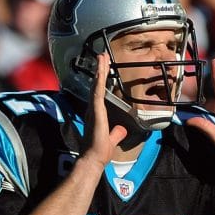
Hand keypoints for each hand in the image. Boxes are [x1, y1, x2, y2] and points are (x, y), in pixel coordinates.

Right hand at [82, 51, 126, 170]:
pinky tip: (101, 70)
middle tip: (102, 55)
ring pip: (96, 85)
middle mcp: (93, 109)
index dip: (101, 79)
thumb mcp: (112, 140)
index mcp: (97, 114)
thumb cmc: (99, 152)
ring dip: (100, 70)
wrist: (93, 160)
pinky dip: (99, 80)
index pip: (99, 92)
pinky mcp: (96, 111)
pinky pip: (98, 92)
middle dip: (100, 70)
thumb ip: (116, 133)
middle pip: (96, 85)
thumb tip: (121, 130)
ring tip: (102, 56)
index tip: (104, 68)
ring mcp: (94, 109)